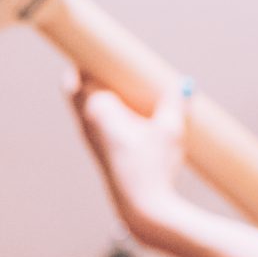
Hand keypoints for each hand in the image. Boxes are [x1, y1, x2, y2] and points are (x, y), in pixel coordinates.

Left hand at [64, 71, 193, 247]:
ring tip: (123, 82)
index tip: (95, 46)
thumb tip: (182, 83)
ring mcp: (91, 140)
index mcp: (97, 112)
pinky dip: (105, 109)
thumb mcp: (170, 131)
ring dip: (98, 92)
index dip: (82, 61)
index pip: (76, 78)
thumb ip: (174, 103)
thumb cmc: (154, 168)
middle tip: (111, 60)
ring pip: (85, 107)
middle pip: (75, 89)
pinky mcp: (101, 152)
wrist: (144, 210)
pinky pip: (95, 121)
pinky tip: (128, 108)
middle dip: (89, 73)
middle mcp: (87, 125)